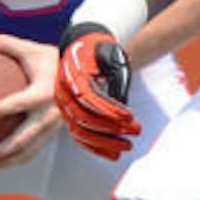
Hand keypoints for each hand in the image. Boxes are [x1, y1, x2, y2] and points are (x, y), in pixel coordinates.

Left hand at [0, 34, 63, 167]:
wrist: (84, 73)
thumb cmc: (54, 59)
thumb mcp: (32, 49)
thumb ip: (7, 44)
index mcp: (45, 90)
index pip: (22, 101)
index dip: (3, 108)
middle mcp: (51, 111)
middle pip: (26, 136)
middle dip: (3, 149)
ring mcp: (54, 125)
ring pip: (30, 149)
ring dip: (8, 160)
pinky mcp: (53, 132)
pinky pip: (35, 150)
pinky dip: (17, 159)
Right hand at [55, 22, 137, 159]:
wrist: (82, 45)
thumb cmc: (100, 50)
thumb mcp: (112, 56)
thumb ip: (116, 77)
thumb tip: (122, 100)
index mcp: (72, 76)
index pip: (89, 97)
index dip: (109, 109)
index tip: (130, 116)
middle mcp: (63, 93)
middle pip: (83, 118)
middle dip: (111, 128)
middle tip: (136, 132)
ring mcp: (63, 106)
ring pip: (80, 131)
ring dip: (105, 142)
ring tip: (128, 146)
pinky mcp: (68, 114)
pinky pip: (78, 135)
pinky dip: (95, 147)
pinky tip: (113, 154)